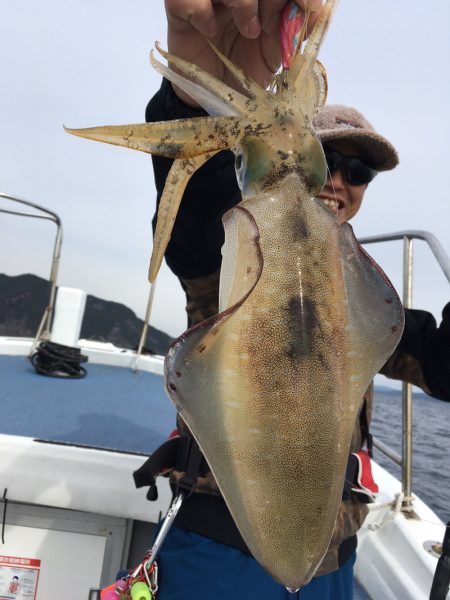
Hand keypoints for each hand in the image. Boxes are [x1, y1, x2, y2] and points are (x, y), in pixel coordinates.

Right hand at [164, 0, 321, 104]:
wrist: (214, 100)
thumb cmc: (246, 75)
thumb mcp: (278, 56)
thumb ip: (298, 32)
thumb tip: (321, 10)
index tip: (301, 12)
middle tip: (271, 25)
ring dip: (242, 1)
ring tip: (248, 30)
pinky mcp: (180, 9)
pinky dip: (200, 10)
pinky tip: (209, 30)